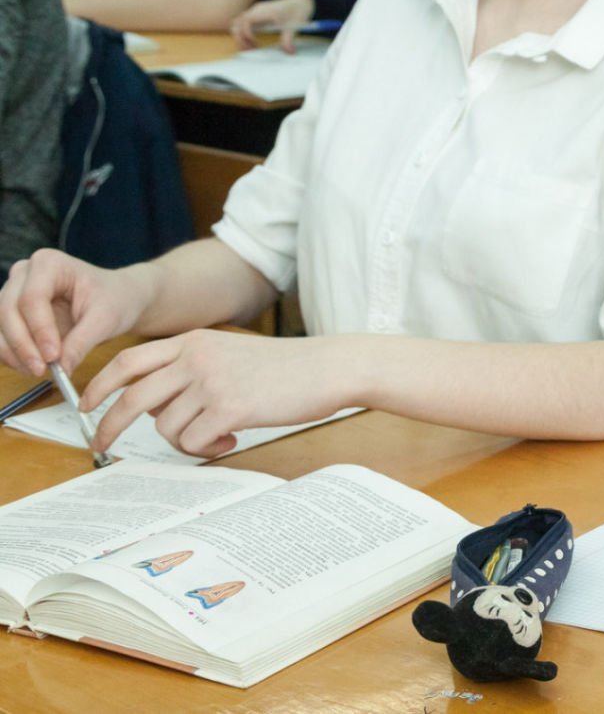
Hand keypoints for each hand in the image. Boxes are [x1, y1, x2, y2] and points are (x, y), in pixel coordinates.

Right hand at [0, 251, 155, 375]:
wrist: (118, 298)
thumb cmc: (115, 299)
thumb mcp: (106, 319)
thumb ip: (81, 342)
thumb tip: (62, 369)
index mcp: (49, 264)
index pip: (32, 298)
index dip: (39, 330)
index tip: (53, 356)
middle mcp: (24, 274)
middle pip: (8, 311)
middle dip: (23, 345)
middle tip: (41, 370)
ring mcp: (13, 292)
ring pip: (0, 325)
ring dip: (13, 353)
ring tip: (38, 372)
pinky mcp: (11, 313)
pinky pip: (1, 336)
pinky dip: (11, 354)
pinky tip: (29, 367)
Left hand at [85, 331, 349, 457]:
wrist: (329, 367)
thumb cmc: (287, 367)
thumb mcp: (230, 354)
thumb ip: (192, 369)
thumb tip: (158, 407)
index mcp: (194, 341)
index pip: (129, 360)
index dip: (100, 385)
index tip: (87, 405)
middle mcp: (197, 357)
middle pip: (131, 397)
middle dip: (108, 426)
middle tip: (100, 445)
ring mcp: (212, 382)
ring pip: (166, 427)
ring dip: (184, 442)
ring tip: (216, 437)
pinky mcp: (230, 407)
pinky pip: (194, 442)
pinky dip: (207, 450)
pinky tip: (231, 441)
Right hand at [231, 0, 314, 51]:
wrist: (300, 2)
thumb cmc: (297, 10)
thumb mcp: (295, 25)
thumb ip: (289, 39)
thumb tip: (289, 52)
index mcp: (264, 11)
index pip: (246, 21)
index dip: (247, 34)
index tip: (255, 44)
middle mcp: (256, 10)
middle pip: (237, 23)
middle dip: (241, 38)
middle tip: (251, 49)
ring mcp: (255, 12)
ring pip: (238, 23)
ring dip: (240, 36)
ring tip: (251, 47)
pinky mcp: (256, 15)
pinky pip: (243, 24)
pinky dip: (244, 33)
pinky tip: (253, 42)